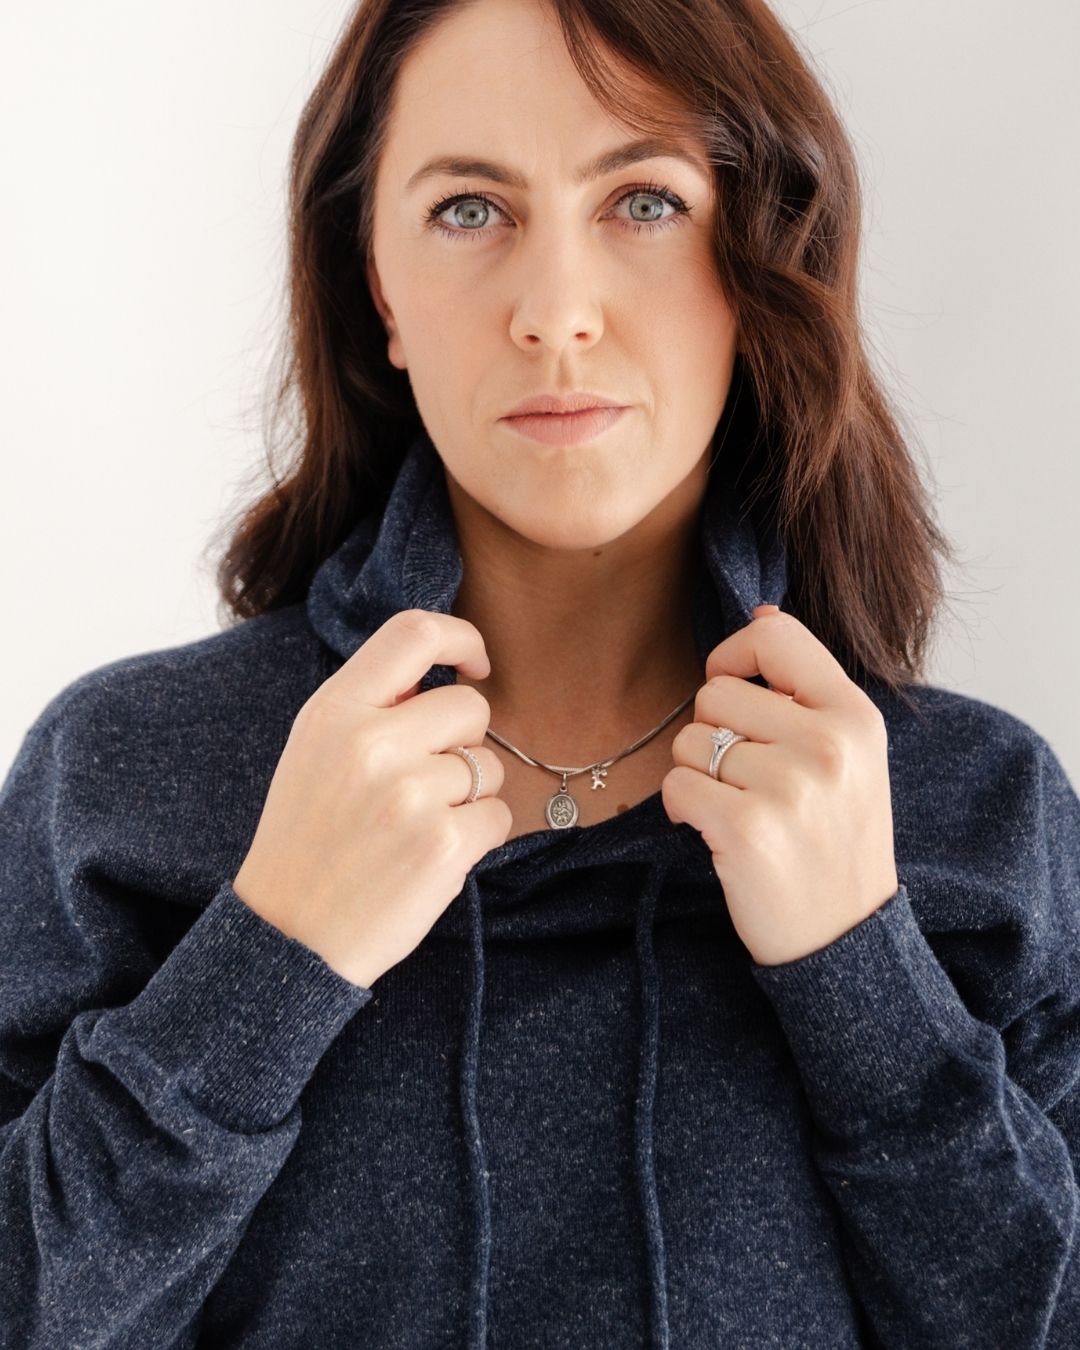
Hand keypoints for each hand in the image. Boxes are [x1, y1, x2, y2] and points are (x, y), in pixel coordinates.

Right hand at [232, 610, 510, 988]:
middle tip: (427, 781)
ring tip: (417, 825)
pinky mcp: (445, 845)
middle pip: (469, 706)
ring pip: (488, 765)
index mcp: (334, 712)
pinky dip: (477, 835)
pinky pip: (498, 815)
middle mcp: (371, 744)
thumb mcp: (314, 753)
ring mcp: (410, 795)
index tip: (475, 665)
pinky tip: (432, 855)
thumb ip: (370, 707)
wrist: (289, 937)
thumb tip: (439, 673)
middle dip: (464, 741)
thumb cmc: (307, 840)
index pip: (415, 632)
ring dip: (469, 794)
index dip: (462, 638)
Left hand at [661, 604, 898, 966]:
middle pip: (714, 692)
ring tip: (740, 809)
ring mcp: (790, 788)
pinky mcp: (749, 831)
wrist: (846, 940)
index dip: (734, 656)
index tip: (734, 692)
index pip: (775, 636)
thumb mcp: (851, 756)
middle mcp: (828, 745)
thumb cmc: (836, 840)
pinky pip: (675, 787)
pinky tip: (718, 834)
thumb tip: (762, 613)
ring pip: (689, 742)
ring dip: (697, 776)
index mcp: (855, 716)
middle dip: (711, 733)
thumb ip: (807, 689)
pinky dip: (683, 811)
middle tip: (744, 778)